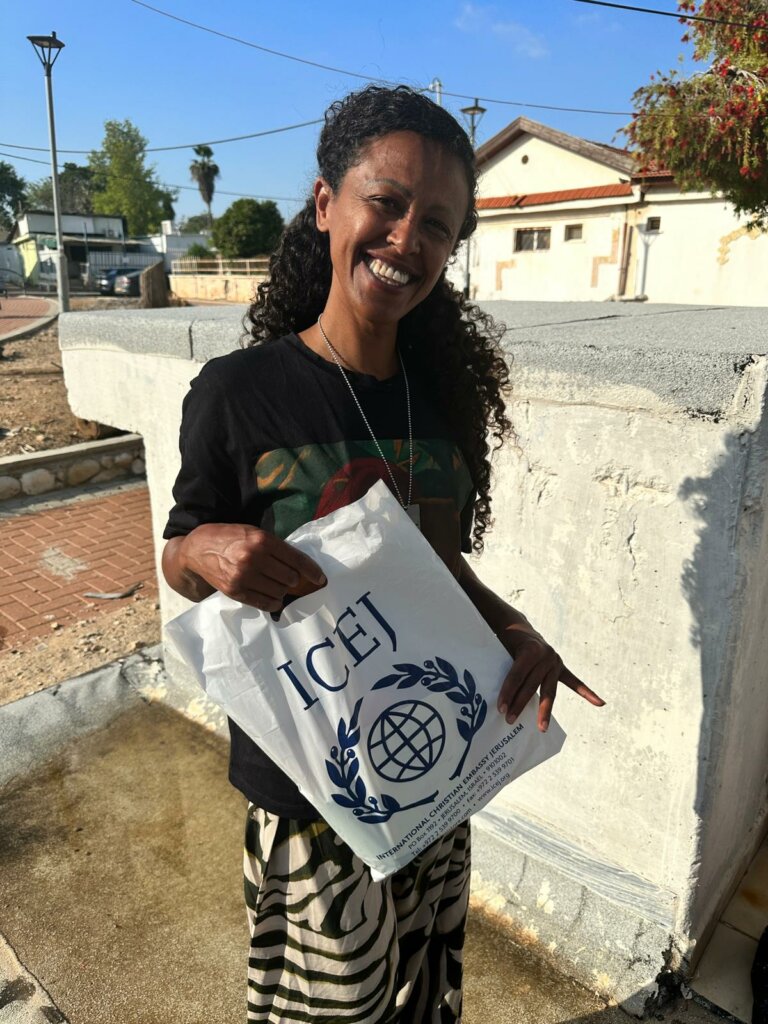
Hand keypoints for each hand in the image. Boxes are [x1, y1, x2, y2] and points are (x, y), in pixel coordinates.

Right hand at [175, 522, 325, 611]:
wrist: (198, 549)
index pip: (296, 560)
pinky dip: (274, 602)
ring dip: (283, 591)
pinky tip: (274, 598)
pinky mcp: (235, 591)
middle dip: (293, 580)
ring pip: (279, 592)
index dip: (312, 571)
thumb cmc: (230, 537)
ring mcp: (244, 577)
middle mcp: (254, 558)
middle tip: (290, 579)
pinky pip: (265, 603)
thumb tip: (299, 566)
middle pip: (290, 578)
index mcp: (262, 540)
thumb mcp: (254, 533)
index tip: (321, 579)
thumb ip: (275, 547)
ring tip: (278, 586)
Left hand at [496, 626, 604, 731]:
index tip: (500, 708)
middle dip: (520, 703)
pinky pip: (574, 682)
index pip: (517, 676)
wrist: (518, 628)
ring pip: (549, 690)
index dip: (508, 692)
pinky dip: (587, 693)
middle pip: (532, 685)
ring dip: (544, 710)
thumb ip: (503, 669)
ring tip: (542, 728)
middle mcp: (546, 656)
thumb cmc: (505, 642)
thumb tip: (500, 699)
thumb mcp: (501, 651)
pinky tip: (600, 703)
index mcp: (530, 650)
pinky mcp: (560, 667)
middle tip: (509, 719)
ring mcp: (555, 662)